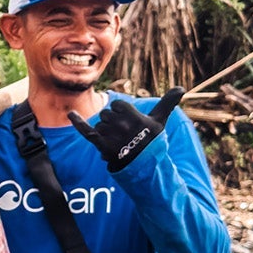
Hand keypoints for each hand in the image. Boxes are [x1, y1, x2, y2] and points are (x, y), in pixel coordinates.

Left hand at [69, 87, 183, 171]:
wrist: (144, 165)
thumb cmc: (151, 140)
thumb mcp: (160, 121)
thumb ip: (167, 103)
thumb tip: (182, 88)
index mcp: (134, 116)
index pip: (117, 105)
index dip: (121, 113)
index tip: (129, 123)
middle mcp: (122, 125)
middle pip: (106, 114)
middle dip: (112, 123)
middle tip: (124, 135)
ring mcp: (111, 135)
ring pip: (99, 124)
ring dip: (104, 132)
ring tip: (117, 142)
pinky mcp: (102, 146)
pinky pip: (87, 131)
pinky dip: (77, 121)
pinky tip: (70, 113)